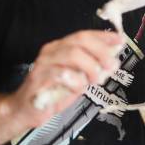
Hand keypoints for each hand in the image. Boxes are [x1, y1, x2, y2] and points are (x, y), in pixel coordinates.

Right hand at [8, 30, 122, 127]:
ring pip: (72, 54)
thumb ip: (92, 69)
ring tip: (96, 79)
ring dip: (90, 66)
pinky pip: (61, 74)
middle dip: (100, 51)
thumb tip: (112, 61)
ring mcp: (43, 63)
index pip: (84, 35)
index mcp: (61, 47)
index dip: (103, 37)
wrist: (25, 109)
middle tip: (112, 65)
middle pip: (80, 41)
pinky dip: (75, 81)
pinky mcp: (38, 79)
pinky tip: (80, 87)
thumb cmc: (53, 92)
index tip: (120, 40)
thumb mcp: (78, 79)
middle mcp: (51, 51)